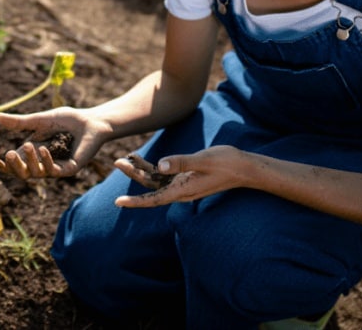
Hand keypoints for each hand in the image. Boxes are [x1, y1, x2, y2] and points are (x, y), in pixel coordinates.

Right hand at [0, 108, 107, 178]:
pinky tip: (43, 148)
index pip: (15, 164)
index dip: (4, 165)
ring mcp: (56, 168)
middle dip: (14, 166)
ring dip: (30, 161)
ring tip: (27, 145)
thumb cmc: (68, 120)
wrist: (91, 121)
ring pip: (36, 173)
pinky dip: (47, 160)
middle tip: (8, 154)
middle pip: (23, 173)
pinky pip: (54, 170)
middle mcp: (44, 164)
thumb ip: (21, 123)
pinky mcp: (70, 169)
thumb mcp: (40, 120)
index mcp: (34, 154)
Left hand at [114, 145, 246, 206]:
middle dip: (133, 175)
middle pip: (151, 186)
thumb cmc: (227, 163)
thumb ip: (182, 162)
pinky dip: (153, 167)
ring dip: (141, 170)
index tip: (118, 202)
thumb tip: (160, 164)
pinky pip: (165, 175)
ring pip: (156, 180)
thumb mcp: (204, 160)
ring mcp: (183, 184)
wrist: (244, 168)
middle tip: (117, 162)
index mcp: (184, 190)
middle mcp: (181, 190)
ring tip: (125, 158)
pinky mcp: (186, 177)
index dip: (135, 201)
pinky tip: (143, 159)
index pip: (154, 199)